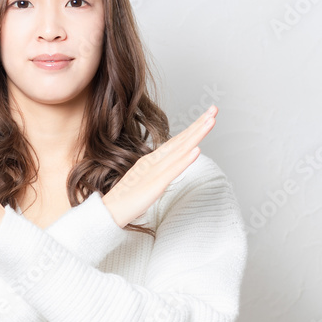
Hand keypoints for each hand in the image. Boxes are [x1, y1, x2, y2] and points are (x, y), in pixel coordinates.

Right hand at [102, 105, 216, 227]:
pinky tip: (196, 150)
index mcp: (152, 160)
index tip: (207, 117)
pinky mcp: (155, 185)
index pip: (177, 142)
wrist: (108, 212)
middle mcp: (154, 161)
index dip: (193, 129)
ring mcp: (155, 171)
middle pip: (181, 140)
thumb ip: (157, 173)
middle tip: (214, 109)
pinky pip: (172, 171)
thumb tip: (170, 168)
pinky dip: (185, 160)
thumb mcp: (145, 182)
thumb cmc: (125, 200)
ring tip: (210, 121)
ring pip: (179, 150)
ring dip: (196, 135)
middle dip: (199, 124)